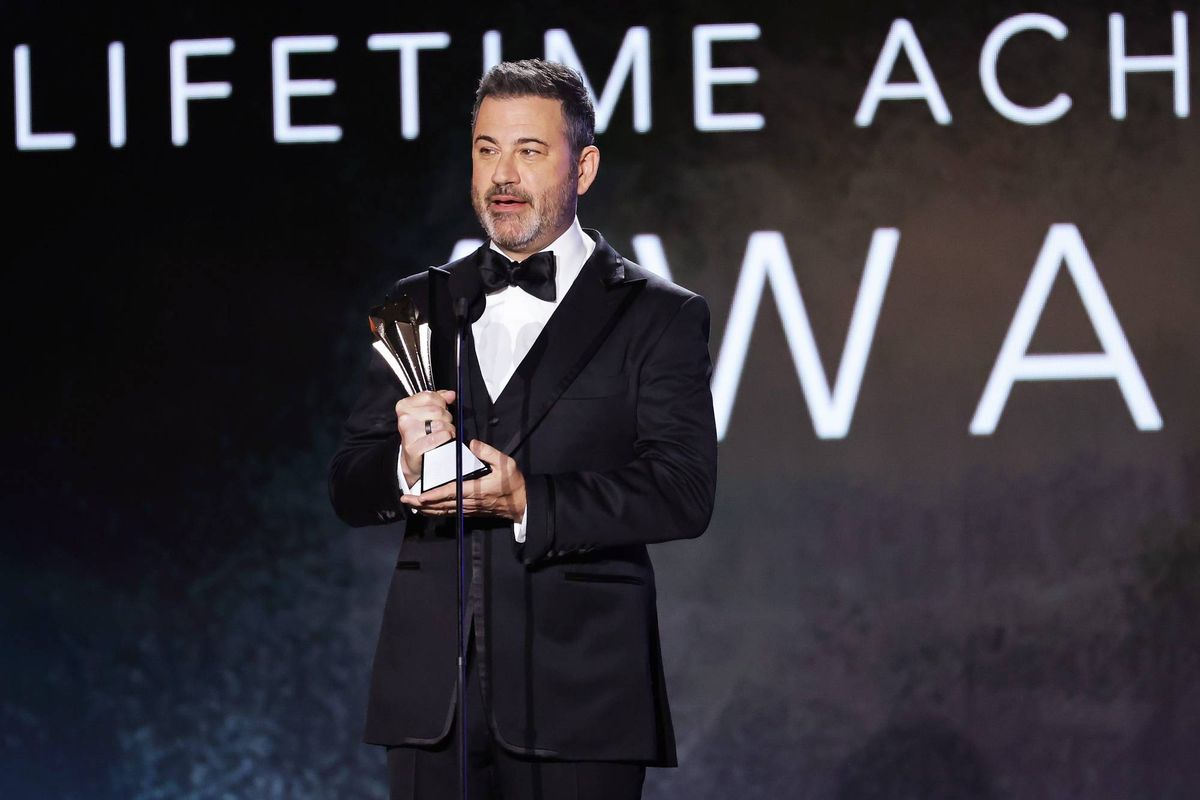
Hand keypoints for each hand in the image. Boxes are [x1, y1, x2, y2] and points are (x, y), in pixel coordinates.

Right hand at [396, 389, 455, 486]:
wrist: (413, 456)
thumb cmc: (420, 433)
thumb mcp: (426, 411)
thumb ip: (439, 399)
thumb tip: (450, 394)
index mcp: (405, 406)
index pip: (430, 396)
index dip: (441, 402)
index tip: (442, 408)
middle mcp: (404, 418)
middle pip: (437, 411)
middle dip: (446, 417)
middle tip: (443, 424)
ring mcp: (408, 433)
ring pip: (439, 424)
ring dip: (448, 429)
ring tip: (444, 433)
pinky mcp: (414, 448)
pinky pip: (437, 438)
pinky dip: (445, 438)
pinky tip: (444, 440)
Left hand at [400, 440, 526, 521]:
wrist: (521, 503)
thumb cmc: (513, 483)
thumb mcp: (506, 464)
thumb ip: (488, 452)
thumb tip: (472, 443)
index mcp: (475, 489)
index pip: (450, 492)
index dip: (433, 496)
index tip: (419, 496)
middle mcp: (468, 502)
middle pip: (441, 505)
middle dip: (422, 503)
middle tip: (405, 499)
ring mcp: (468, 508)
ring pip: (443, 510)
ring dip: (426, 509)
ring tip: (411, 505)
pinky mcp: (469, 511)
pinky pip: (449, 512)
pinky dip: (436, 511)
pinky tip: (428, 509)